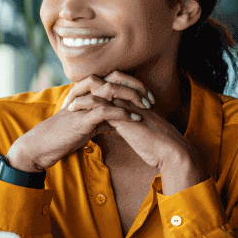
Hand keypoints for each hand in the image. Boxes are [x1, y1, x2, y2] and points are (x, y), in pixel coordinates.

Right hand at [6, 85, 145, 172]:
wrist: (43, 145)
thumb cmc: (63, 136)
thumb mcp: (86, 124)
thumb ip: (101, 119)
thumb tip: (118, 122)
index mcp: (87, 93)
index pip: (113, 79)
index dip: (132, 84)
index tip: (148, 96)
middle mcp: (85, 94)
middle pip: (115, 78)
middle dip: (136, 86)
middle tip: (151, 99)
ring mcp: (84, 104)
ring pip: (112, 90)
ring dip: (132, 97)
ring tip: (147, 107)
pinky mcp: (82, 118)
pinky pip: (106, 111)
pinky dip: (123, 114)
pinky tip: (135, 120)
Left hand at [65, 71, 200, 173]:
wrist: (170, 152)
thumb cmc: (157, 146)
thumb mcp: (138, 133)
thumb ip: (128, 126)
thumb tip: (116, 127)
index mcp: (132, 103)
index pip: (110, 91)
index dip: (94, 94)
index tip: (79, 101)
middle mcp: (129, 101)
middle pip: (104, 85)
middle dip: (85, 89)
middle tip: (69, 97)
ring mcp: (126, 106)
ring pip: (100, 91)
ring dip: (82, 94)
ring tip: (67, 101)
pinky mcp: (123, 116)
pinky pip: (101, 105)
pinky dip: (85, 104)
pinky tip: (73, 108)